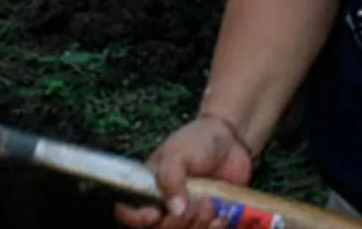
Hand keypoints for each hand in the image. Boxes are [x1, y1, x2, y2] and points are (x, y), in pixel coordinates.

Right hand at [114, 115, 255, 228]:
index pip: (130, 212)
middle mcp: (165, 206)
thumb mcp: (178, 153)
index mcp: (148, 188)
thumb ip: (170, 178)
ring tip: (211, 205)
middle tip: (199, 203)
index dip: (136, 219)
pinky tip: (222, 217)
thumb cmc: (197, 141)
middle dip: (178, 223)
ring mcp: (187, 215)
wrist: (231, 140)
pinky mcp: (208, 220)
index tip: (154, 213)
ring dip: (198, 227)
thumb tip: (175, 209)